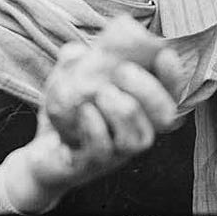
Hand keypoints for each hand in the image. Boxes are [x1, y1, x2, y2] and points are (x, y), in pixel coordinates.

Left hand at [23, 23, 180, 200]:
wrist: (43, 151)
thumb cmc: (69, 110)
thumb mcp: (72, 76)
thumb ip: (78, 58)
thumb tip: (80, 50)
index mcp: (140, 107)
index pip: (172, 94)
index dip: (173, 76)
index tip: (163, 54)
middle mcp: (137, 132)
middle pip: (165, 116)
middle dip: (148, 90)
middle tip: (121, 72)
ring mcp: (118, 152)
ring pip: (138, 137)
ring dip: (121, 109)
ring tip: (101, 93)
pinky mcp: (94, 165)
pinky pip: (104, 149)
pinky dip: (95, 126)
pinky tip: (84, 111)